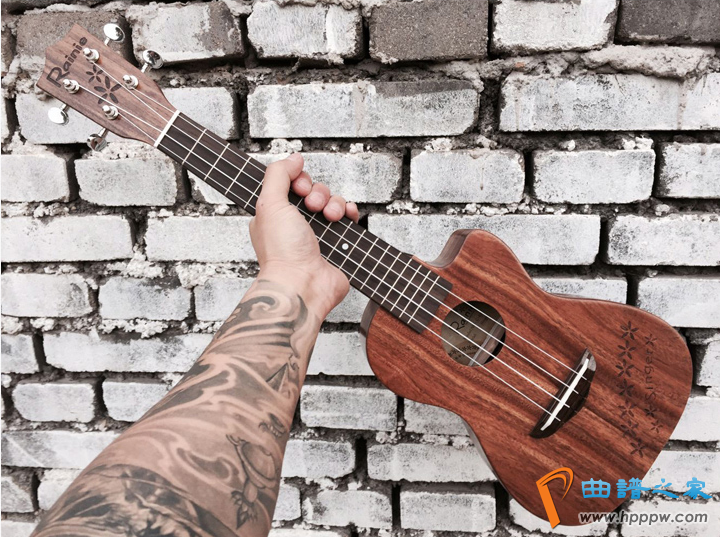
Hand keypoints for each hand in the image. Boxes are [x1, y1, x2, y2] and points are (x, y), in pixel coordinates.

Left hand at [249, 153, 359, 319]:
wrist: (303, 284)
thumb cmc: (281, 252)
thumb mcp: (269, 204)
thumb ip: (278, 175)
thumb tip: (294, 158)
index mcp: (277, 214)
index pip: (291, 184)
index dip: (298, 180)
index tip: (298, 187)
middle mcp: (297, 224)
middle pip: (314, 191)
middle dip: (317, 193)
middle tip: (312, 206)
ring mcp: (319, 234)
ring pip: (333, 202)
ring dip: (334, 203)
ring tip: (328, 216)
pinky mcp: (338, 243)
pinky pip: (349, 218)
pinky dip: (350, 212)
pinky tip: (345, 216)